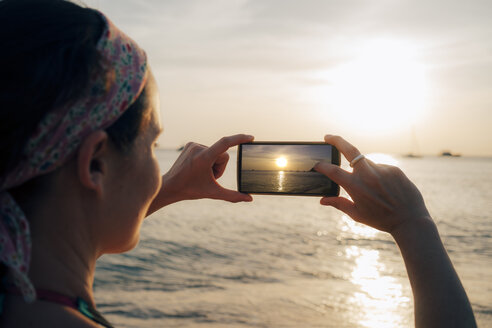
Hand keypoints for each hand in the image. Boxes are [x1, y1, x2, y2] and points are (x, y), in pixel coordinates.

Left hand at [147, 134, 252, 213]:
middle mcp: (198, 148)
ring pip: (215, 153)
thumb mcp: (213, 193)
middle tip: (208, 177)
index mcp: (204, 157)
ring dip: (212, 164)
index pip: (226, 143)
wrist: (169, 186)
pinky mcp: (190, 144)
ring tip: (201, 173)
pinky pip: (207, 149)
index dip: (240, 139)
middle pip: (222, 155)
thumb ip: (233, 196)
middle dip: (220, 167)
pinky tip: (197, 167)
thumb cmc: (190, 190)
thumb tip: (250, 199)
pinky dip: (206, 159)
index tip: (251, 137)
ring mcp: (193, 145)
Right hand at [315, 135, 430, 232]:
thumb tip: (322, 200)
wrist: (410, 220)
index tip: (317, 164)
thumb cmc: (381, 219)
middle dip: (336, 140)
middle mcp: (368, 175)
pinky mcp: (394, 169)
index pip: (333, 171)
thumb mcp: (357, 214)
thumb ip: (339, 204)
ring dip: (363, 171)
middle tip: (327, 137)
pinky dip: (377, 175)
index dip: (322, 166)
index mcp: (355, 187)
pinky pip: (380, 168)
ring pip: (366, 163)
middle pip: (349, 149)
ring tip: (373, 189)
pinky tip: (385, 189)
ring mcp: (382, 169)